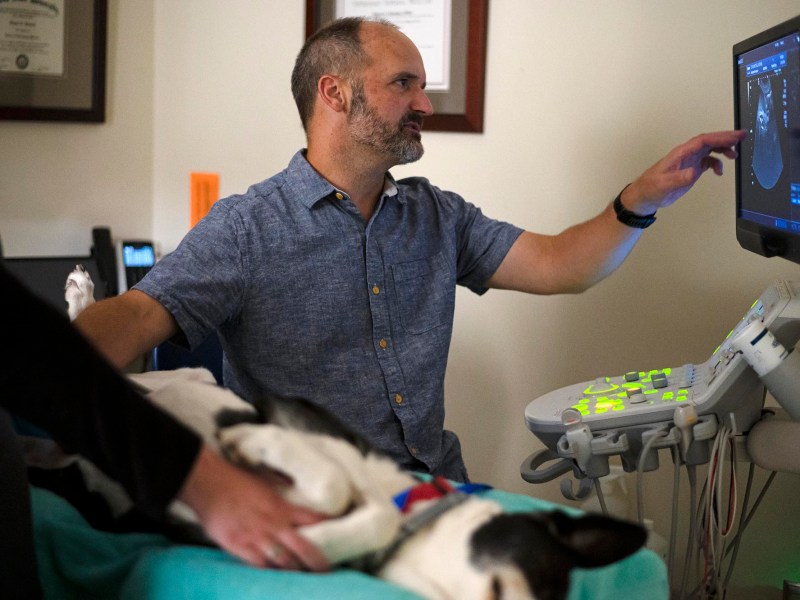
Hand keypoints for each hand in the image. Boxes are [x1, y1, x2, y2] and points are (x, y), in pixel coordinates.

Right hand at [177, 445, 329, 571]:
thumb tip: (293, 491)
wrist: (209, 484)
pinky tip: (277, 580)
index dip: (327, 529)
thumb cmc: (235, 480)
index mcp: (281, 506)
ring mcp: (256, 537)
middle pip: (302, 547)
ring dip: (295, 572)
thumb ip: (280, 492)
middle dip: (317, 562)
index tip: (338, 535)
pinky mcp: (238, 546)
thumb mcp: (265, 482)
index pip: (312, 519)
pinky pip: (258, 565)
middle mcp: (272, 523)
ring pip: (283, 561)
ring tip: (306, 581)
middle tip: (327, 572)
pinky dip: (269, 573)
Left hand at [623, 130, 745, 214]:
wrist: (645, 196)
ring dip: (723, 150)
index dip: (719, 137)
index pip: (703, 141)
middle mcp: (686, 154)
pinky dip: (716, 164)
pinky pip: (707, 161)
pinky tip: (719, 172)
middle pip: (708, 141)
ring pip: (709, 149)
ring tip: (734, 156)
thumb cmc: (651, 188)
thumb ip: (680, 178)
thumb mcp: (665, 184)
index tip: (734, 137)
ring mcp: (689, 161)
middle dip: (725, 138)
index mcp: (680, 153)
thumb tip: (695, 172)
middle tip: (742, 137)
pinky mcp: (691, 169)